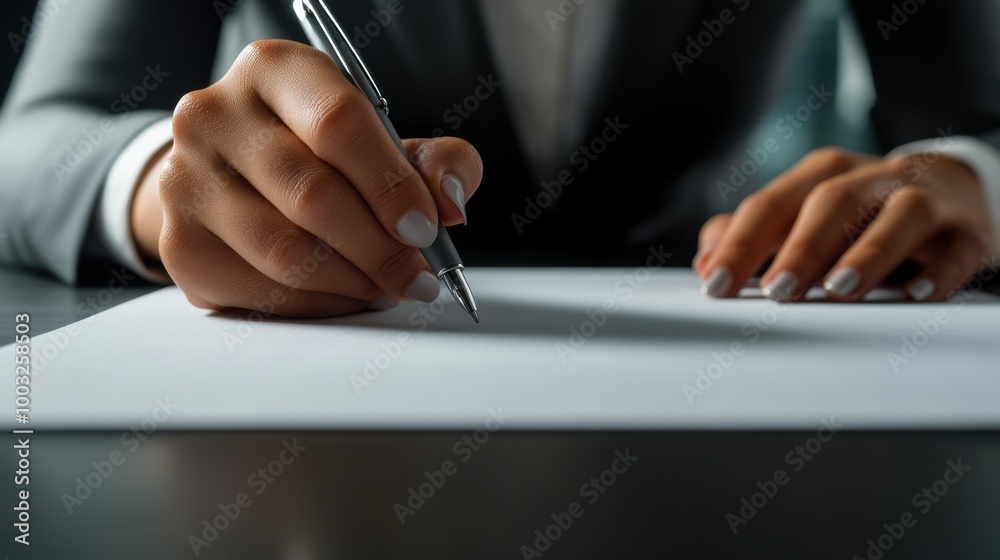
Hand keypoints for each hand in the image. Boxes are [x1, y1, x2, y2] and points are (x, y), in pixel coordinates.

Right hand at [131, 40, 481, 317]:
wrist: (227, 176)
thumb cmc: (316, 154)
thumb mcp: (383, 140)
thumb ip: (433, 160)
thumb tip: (451, 202)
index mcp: (274, 71)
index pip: (338, 123)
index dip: (391, 184)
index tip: (426, 227)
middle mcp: (215, 116)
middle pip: (314, 196)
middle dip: (382, 249)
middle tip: (417, 276)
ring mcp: (186, 180)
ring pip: (287, 253)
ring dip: (353, 281)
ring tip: (383, 285)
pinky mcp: (179, 244)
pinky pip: (263, 292)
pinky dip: (318, 304)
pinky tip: (341, 293)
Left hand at [694, 147, 995, 301]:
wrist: (950, 190)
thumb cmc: (859, 214)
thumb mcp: (804, 215)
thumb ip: (752, 236)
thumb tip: (704, 262)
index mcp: (821, 175)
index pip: (771, 205)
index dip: (740, 244)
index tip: (715, 283)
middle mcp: (870, 179)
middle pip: (830, 203)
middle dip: (801, 247)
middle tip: (776, 291)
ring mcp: (923, 200)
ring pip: (898, 215)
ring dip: (868, 252)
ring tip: (839, 287)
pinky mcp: (967, 231)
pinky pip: (956, 248)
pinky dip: (939, 271)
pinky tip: (916, 294)